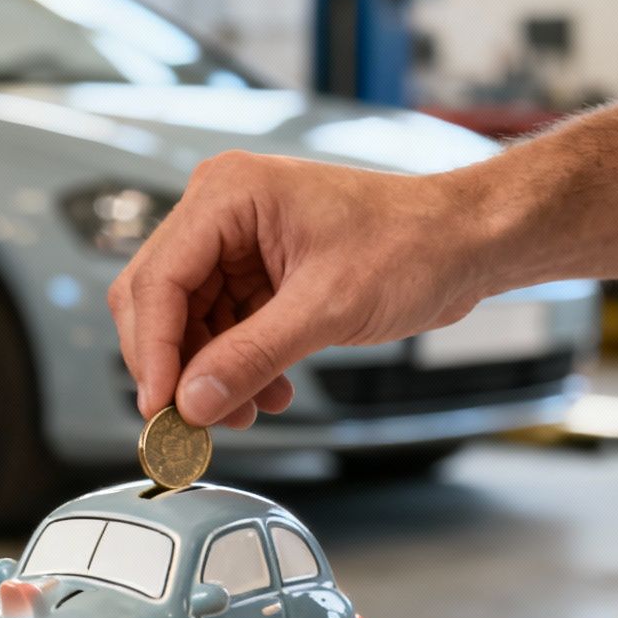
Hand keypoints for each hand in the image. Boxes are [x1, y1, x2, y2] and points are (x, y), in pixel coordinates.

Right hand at [109, 151, 494, 427]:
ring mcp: (237, 242)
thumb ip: (251, 357)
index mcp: (228, 194)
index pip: (158, 279)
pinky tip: (269, 393)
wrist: (464, 242)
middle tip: (193, 423)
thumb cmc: (412, 244)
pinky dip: (236, 366)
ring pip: (187, 322)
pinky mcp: (256, 271)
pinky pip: (221, 328)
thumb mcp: (327, 308)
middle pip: (159, 301)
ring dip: (209, 375)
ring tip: (247, 413)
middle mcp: (221, 211)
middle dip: (177, 366)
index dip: (153, 351)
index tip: (162, 409)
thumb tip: (192, 403)